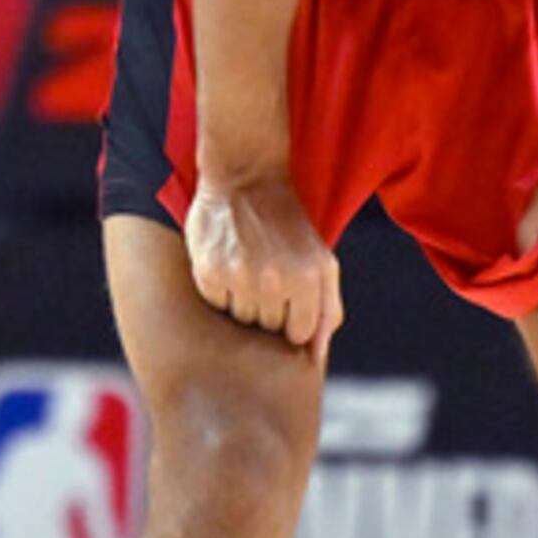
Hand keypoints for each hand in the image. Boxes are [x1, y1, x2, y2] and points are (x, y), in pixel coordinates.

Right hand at [184, 171, 342, 347]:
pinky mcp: (210, 272)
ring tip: (249, 265)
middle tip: (268, 272)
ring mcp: (239, 278)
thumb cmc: (289, 224)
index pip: (298, 335)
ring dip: (244, 299)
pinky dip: (221, 288)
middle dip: (270, 308)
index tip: (289, 294)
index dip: (293, 318)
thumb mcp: (322, 261)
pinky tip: (229, 261)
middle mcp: (274, 282)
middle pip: (269, 328)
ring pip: (242, 319)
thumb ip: (327, 310)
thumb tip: (316, 358)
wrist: (246, 179)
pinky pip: (217, 304)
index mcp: (308, 279)